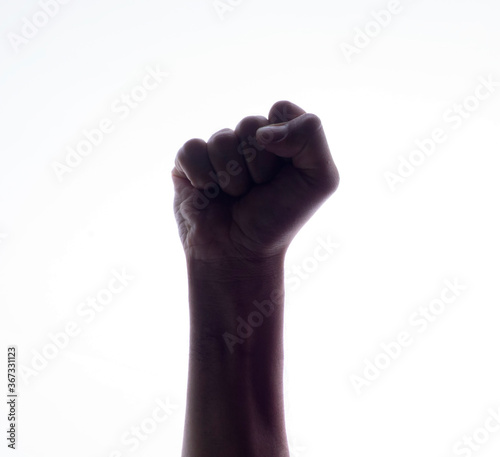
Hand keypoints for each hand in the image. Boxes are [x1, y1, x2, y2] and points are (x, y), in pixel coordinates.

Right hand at [171, 100, 339, 262]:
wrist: (240, 253)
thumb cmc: (279, 218)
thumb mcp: (320, 180)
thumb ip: (311, 138)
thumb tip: (262, 131)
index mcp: (281, 137)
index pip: (281, 110)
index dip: (284, 142)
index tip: (284, 174)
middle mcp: (248, 139)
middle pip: (251, 124)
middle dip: (258, 166)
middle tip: (258, 190)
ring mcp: (218, 149)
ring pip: (222, 140)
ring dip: (232, 178)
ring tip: (235, 196)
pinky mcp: (188, 161)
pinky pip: (192, 150)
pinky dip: (203, 179)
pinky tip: (209, 195)